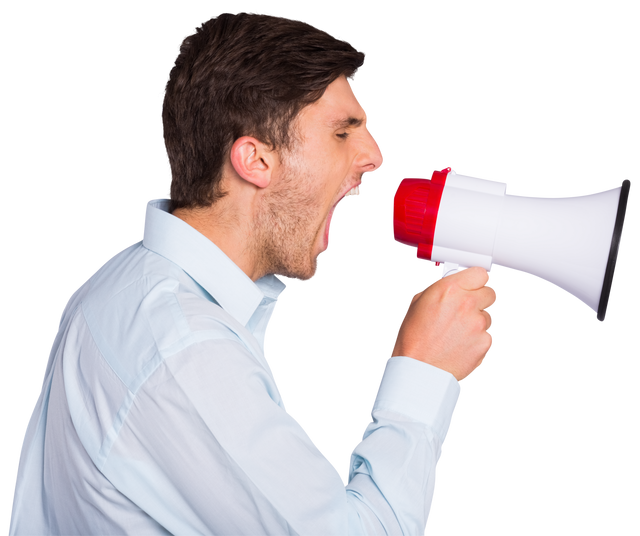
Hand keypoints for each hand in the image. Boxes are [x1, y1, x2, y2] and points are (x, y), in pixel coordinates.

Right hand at [389, 266, 497, 382]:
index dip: (475, 280)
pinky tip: (460, 344)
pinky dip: (477, 339)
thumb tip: (447, 283)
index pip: (480, 273)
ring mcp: (479, 324)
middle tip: (466, 308)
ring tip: (457, 332)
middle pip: (490, 292)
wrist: (419, 371)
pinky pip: (488, 336)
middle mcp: (467, 304)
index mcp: (449, 290)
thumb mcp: (414, 304)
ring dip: (477, 321)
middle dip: (480, 298)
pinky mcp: (485, 344)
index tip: (472, 284)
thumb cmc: (412, 341)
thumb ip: (436, 289)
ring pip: (489, 316)